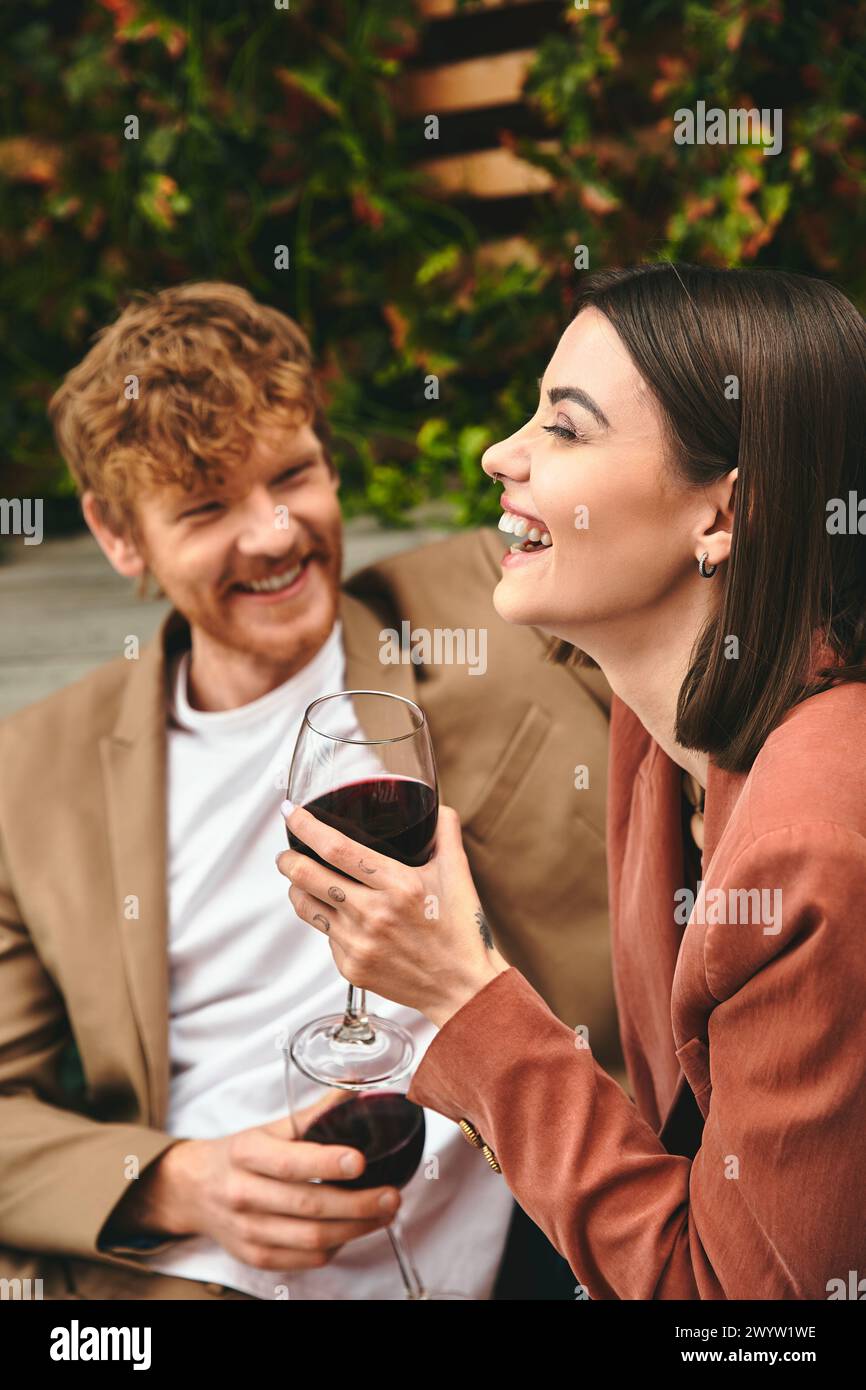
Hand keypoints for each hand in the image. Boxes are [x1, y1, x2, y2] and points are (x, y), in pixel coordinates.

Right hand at [106, 1093, 400, 1271]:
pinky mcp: (255, 1257)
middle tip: (391, 1195)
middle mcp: (243, 1194)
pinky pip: (304, 1259)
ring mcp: (248, 1231)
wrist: (194, 1190)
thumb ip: (312, 1114)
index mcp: (246, 1153)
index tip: (359, 1161)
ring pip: (310, 1239)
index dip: (326, 1164)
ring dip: (355, 1229)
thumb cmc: (239, 1155)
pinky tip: (353, 1230)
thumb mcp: (268, 1128)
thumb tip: (354, 1092)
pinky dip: (335, 1247)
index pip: (288, 1163)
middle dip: (357, 1204)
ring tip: (384, 1213)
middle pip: (307, 1206)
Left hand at [276, 801, 509, 1026]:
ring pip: (305, 907)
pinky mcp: (351, 968)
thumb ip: (445, 833)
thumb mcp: (458, 874)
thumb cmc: (460, 930)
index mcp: (399, 884)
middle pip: (307, 876)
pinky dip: (327, 921)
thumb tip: (438, 805)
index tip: (292, 814)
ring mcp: (359, 943)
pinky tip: (341, 917)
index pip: (336, 848)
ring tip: (302, 882)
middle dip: (288, 859)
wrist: (462, 987)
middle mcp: (374, 914)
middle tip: (286, 853)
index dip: (306, 827)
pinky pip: (324, 936)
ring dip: (297, 889)